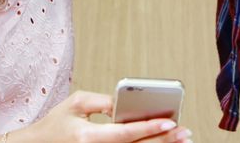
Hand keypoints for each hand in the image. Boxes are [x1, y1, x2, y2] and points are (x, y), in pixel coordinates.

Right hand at [13, 90, 191, 142]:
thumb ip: (103, 101)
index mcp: (88, 138)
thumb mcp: (76, 104)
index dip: (149, 127)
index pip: (125, 133)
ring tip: (180, 140)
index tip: (170, 121)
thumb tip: (127, 103)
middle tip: (184, 132)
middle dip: (163, 140)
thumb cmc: (55, 124)